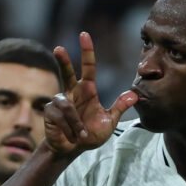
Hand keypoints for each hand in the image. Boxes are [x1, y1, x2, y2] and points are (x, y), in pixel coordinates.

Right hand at [44, 32, 137, 155]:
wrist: (73, 149)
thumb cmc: (90, 134)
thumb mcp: (109, 121)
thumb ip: (120, 107)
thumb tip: (135, 94)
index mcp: (87, 90)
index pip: (88, 67)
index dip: (87, 51)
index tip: (84, 35)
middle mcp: (72, 92)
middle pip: (66, 72)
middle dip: (63, 60)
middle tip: (59, 48)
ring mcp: (59, 102)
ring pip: (66, 105)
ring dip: (76, 123)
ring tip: (81, 135)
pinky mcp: (50, 113)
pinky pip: (60, 117)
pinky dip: (69, 128)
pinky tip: (73, 137)